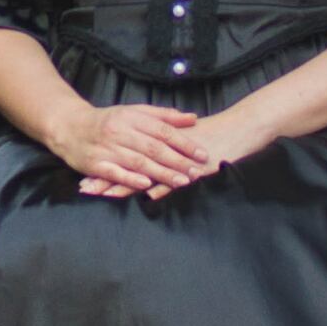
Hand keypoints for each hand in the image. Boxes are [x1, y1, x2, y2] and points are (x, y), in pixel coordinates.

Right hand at [40, 99, 210, 198]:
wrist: (69, 127)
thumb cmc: (108, 121)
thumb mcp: (133, 112)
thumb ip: (163, 116)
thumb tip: (193, 118)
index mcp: (130, 117)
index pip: (162, 130)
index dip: (183, 142)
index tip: (202, 154)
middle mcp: (119, 132)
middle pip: (153, 148)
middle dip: (177, 161)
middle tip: (196, 172)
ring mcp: (107, 148)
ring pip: (138, 162)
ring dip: (161, 173)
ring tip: (181, 182)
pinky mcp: (95, 164)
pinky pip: (115, 173)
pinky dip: (130, 179)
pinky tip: (146, 185)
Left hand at [82, 103, 274, 199]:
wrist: (241, 129)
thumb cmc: (214, 135)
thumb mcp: (184, 140)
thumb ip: (164, 147)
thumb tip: (146, 155)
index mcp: (158, 142)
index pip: (127, 154)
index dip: (107, 163)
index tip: (86, 171)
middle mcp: (163, 150)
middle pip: (129, 165)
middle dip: (107, 176)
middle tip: (85, 186)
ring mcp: (177, 160)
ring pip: (146, 173)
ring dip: (124, 185)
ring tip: (102, 194)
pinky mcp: (194, 169)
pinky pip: (174, 180)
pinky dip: (159, 188)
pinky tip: (143, 197)